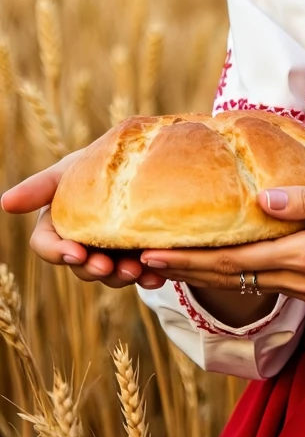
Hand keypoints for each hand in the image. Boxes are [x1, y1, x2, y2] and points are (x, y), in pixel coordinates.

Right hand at [1, 155, 164, 290]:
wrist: (138, 160)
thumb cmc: (94, 163)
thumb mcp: (68, 169)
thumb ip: (39, 186)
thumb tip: (4, 203)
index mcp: (58, 225)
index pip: (47, 246)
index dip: (58, 253)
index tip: (76, 253)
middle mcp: (81, 244)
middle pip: (80, 266)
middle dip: (94, 269)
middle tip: (111, 267)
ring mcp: (108, 251)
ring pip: (109, 274)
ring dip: (121, 276)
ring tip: (138, 269)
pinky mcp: (135, 253)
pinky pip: (140, 271)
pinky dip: (149, 275)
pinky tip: (159, 275)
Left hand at [140, 182, 304, 303]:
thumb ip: (304, 200)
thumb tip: (258, 200)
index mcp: (304, 255)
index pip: (232, 260)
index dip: (189, 258)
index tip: (150, 252)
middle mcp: (298, 278)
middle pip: (228, 277)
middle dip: (184, 268)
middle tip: (141, 260)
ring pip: (243, 281)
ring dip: (205, 272)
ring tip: (172, 260)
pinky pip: (263, 280)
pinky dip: (234, 272)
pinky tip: (223, 260)